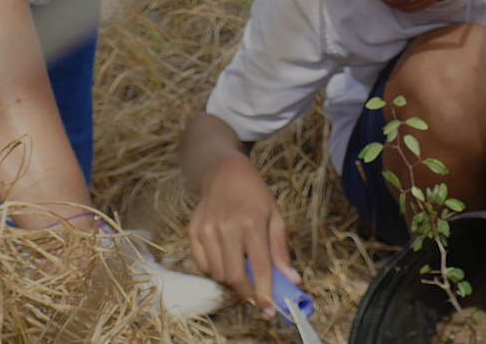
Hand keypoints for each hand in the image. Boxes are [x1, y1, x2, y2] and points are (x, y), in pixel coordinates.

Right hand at [186, 156, 299, 317]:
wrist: (224, 173)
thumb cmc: (255, 196)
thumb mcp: (275, 218)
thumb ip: (281, 251)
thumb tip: (292, 280)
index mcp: (252, 224)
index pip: (259, 269)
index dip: (264, 294)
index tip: (269, 313)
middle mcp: (227, 228)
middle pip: (234, 277)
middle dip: (247, 293)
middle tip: (256, 296)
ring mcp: (207, 230)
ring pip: (217, 274)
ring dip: (231, 282)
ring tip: (242, 270)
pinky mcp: (193, 232)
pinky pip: (202, 265)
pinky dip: (215, 271)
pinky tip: (226, 260)